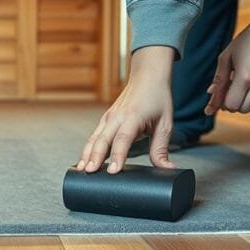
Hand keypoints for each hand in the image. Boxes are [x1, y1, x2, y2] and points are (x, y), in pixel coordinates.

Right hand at [77, 46, 177, 173]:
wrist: (147, 76)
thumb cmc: (157, 98)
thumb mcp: (165, 124)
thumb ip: (161, 148)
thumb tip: (167, 169)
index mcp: (133, 117)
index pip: (123, 139)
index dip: (118, 156)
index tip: (113, 171)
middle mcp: (117, 117)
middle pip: (103, 139)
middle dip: (95, 157)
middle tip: (90, 173)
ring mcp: (108, 117)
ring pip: (94, 138)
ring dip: (87, 154)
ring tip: (82, 170)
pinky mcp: (105, 119)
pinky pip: (94, 136)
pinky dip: (88, 149)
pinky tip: (84, 161)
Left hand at [206, 20, 249, 113]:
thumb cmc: (248, 41)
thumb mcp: (227, 56)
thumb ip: (219, 79)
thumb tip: (211, 95)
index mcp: (244, 77)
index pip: (231, 105)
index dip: (224, 102)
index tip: (224, 94)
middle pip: (243, 109)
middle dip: (235, 102)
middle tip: (234, 89)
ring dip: (247, 102)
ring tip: (246, 86)